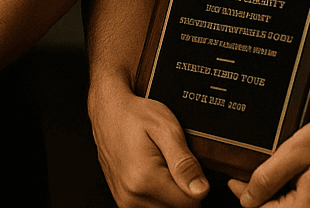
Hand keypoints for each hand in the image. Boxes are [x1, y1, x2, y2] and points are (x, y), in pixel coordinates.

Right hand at [89, 83, 209, 207]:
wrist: (108, 111)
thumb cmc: (134, 115)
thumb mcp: (166, 129)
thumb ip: (184, 162)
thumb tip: (200, 190)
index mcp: (145, 179)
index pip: (191, 203)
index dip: (195, 183)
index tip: (183, 164)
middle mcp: (132, 195)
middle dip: (181, 188)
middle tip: (169, 161)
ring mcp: (125, 201)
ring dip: (169, 192)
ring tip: (159, 165)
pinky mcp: (123, 201)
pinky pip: (152, 206)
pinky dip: (157, 193)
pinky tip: (151, 173)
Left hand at [226, 111, 309, 207]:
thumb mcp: (295, 151)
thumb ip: (267, 177)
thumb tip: (246, 198)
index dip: (245, 196)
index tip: (236, 180)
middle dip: (264, 197)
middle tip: (254, 175)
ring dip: (281, 197)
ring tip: (286, 173)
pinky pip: (309, 207)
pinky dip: (298, 197)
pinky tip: (300, 179)